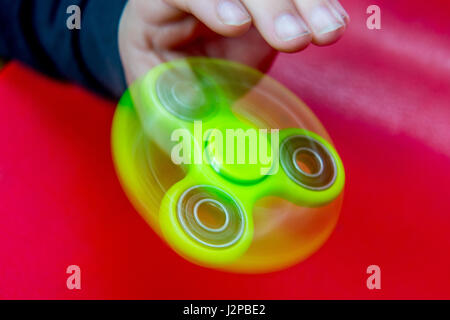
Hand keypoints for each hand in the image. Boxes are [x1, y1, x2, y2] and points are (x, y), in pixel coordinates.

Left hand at [119, 0, 348, 83]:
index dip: (212, 3)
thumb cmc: (163, 73)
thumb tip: (193, 105)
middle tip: (295, 39)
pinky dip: (321, 7)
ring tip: (328, 32)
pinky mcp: (268, 4)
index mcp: (158, 3)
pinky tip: (334, 26)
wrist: (182, 62)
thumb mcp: (154, 89)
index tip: (238, 25)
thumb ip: (168, 96)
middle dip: (272, 6)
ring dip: (308, 4)